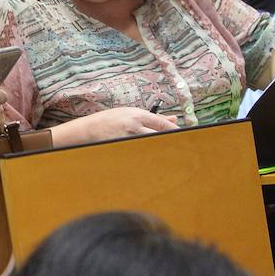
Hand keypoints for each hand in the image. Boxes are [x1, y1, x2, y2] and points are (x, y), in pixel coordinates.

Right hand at [59, 106, 178, 147]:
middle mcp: (134, 127)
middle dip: (172, 143)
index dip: (176, 131)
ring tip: (173, 159)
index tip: (185, 136)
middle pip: (160, 137)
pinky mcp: (124, 151)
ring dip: (162, 153)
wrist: (89, 129)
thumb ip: (154, 117)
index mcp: (138, 115)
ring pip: (152, 148)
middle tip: (185, 150)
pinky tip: (155, 162)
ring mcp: (128, 140)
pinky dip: (149, 159)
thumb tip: (174, 118)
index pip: (163, 124)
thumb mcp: (131, 113)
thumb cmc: (111, 119)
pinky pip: (141, 156)